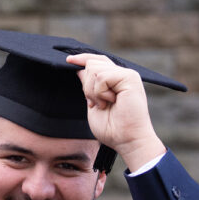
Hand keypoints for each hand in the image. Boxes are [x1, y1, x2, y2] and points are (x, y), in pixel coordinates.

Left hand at [67, 53, 165, 171]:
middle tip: (96, 103)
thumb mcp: (93, 103)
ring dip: (93, 91)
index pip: (97, 61)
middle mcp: (122, 75)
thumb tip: (80, 69)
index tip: (68, 61)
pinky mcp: (130, 78)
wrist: (127, 141)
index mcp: (115, 80)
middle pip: (93, 63)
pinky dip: (100, 92)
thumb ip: (88, 86)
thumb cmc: (113, 129)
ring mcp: (127, 75)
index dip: (82, 59)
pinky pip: (102, 76)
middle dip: (87, 85)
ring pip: (94, 69)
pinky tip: (110, 102)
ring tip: (104, 104)